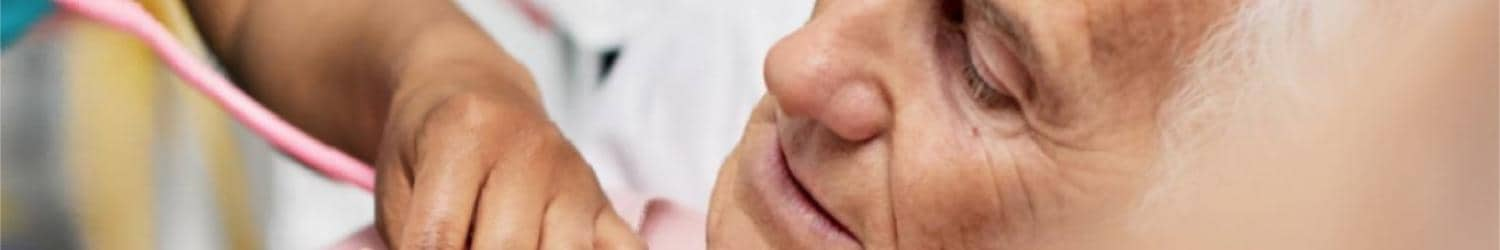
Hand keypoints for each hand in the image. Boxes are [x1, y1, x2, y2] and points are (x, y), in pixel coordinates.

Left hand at [372, 73, 643, 249]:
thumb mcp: (399, 187)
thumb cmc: (431, 145)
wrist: (473, 90)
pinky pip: (625, 248)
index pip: (440, 237)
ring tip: (504, 249)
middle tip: (464, 248)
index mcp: (463, 133)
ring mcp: (573, 175)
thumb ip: (416, 238)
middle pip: (506, 248)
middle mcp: (529, 148)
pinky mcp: (602, 201)